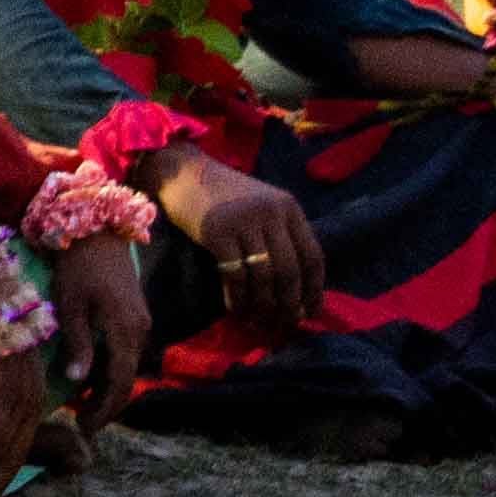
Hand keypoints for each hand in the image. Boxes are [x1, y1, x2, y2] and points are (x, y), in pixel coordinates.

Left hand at [43, 226, 154, 420]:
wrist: (96, 229)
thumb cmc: (77, 266)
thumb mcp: (71, 305)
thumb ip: (78, 344)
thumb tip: (78, 381)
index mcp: (126, 330)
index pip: (119, 382)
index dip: (104, 409)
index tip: (85, 428)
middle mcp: (140, 329)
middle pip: (127, 379)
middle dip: (107, 405)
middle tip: (83, 424)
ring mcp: (141, 321)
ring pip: (127, 365)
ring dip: (107, 387)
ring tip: (82, 405)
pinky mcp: (135, 314)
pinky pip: (125, 350)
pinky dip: (110, 368)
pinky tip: (90, 375)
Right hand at [145, 152, 320, 330]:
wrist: (182, 172)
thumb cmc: (222, 193)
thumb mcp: (261, 205)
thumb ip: (280, 234)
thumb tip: (294, 287)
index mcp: (288, 207)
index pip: (312, 255)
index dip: (313, 289)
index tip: (310, 312)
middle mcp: (271, 213)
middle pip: (290, 270)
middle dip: (289, 304)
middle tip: (284, 324)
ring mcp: (243, 222)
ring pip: (264, 277)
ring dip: (263, 306)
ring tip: (259, 323)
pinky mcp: (216, 232)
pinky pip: (235, 276)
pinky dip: (238, 299)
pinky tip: (236, 311)